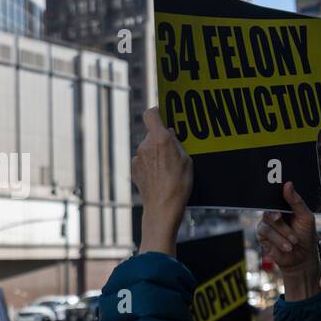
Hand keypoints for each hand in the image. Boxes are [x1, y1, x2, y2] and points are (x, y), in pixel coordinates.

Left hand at [132, 107, 191, 255]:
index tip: (163, 114)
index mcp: (159, 139)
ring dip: (156, 153)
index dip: (157, 111)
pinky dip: (150, 164)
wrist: (162, 209)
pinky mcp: (134, 169)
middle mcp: (144, 146)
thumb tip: (169, 133)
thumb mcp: (186, 160)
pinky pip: (143, 160)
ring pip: (147, 148)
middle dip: (161, 138)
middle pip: (151, 133)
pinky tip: (160, 176)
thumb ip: (176, 143)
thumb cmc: (178, 185)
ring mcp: (137, 158)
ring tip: (168, 167)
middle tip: (174, 150)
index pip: (151, 113)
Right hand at [256, 181, 320, 298]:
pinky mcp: (262, 235)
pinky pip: (266, 232)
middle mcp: (274, 212)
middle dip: (280, 216)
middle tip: (282, 218)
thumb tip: (288, 184)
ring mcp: (267, 223)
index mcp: (285, 205)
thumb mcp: (306, 217)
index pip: (278, 194)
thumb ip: (296, 202)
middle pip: (271, 207)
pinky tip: (287, 246)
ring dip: (283, 232)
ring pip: (269, 220)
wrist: (302, 258)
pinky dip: (278, 239)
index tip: (281, 191)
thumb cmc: (306, 236)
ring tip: (294, 241)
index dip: (277, 192)